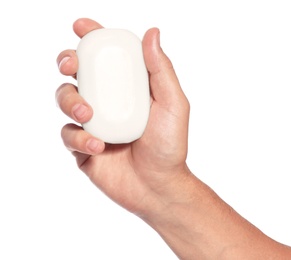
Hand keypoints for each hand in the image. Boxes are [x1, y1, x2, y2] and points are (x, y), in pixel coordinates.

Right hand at [56, 18, 189, 214]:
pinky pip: (68, 135)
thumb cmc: (169, 145)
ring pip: (65, 100)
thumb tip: (152, 33)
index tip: (82, 28)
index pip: (106, 57)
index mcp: (127, 88)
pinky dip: (80, 138)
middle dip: (68, 62)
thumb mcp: (172, 104)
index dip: (91, 38)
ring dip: (71, 101)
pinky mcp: (82, 147)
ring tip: (89, 116)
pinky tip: (99, 146)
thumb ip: (160, 70)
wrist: (159, 185)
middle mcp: (107, 101)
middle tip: (71, 66)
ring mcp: (93, 124)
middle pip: (77, 73)